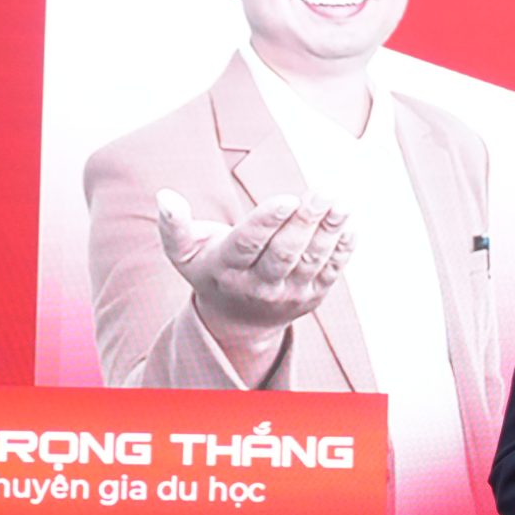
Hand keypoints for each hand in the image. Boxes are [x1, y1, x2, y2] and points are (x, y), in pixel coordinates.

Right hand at [157, 188, 353, 380]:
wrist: (238, 321)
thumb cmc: (211, 270)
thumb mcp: (184, 254)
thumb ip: (173, 227)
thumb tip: (165, 196)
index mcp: (227, 269)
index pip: (249, 244)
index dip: (268, 222)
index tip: (287, 198)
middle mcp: (259, 285)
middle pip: (284, 253)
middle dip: (304, 222)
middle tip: (321, 193)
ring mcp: (289, 292)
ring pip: (311, 261)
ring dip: (329, 232)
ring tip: (341, 203)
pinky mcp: (313, 295)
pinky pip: (331, 272)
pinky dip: (342, 250)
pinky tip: (349, 225)